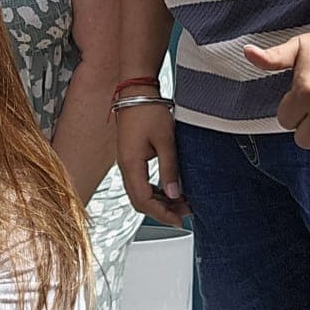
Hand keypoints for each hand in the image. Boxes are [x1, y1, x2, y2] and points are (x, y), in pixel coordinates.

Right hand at [115, 96, 187, 223]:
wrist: (136, 90)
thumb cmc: (148, 110)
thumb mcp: (165, 140)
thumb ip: (169, 169)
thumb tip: (175, 194)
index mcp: (131, 164)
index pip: (144, 201)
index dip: (162, 213)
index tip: (179, 219)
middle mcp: (125, 166)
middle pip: (140, 201)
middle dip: (161, 210)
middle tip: (184, 212)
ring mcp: (126, 162)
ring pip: (140, 193)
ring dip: (159, 201)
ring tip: (181, 202)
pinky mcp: (131, 157)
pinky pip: (140, 182)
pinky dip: (155, 190)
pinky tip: (169, 188)